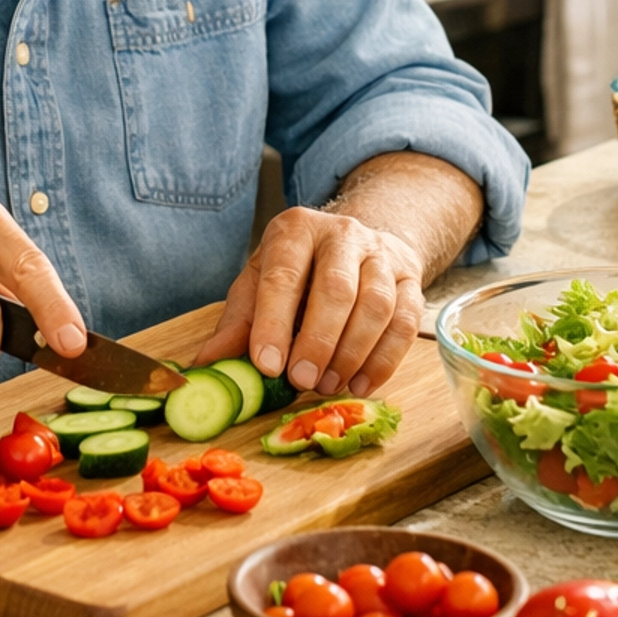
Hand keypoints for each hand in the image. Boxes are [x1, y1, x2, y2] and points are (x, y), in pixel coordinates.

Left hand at [195, 206, 424, 396]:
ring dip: (352, 353)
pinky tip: (361, 384)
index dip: (273, 322)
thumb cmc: (299, 270)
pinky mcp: (411, 278)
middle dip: (318, 342)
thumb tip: (206, 365)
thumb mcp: (260, 284)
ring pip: (376, 305)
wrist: (355, 243)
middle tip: (302, 382)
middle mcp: (342, 234)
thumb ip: (238, 323)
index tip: (267, 365)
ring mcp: (382, 254)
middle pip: (336, 289)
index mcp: (295, 230)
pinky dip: (384, 360)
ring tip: (328, 386)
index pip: (283, 275)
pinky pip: (406, 322)